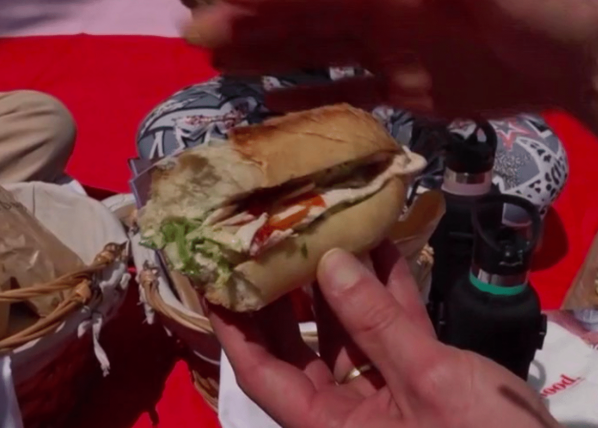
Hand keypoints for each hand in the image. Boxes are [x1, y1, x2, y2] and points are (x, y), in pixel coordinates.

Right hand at [185, 0, 597, 122]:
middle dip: (247, 23)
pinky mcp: (410, 89)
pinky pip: (349, 92)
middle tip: (194, 39)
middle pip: (299, 14)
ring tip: (218, 66)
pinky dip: (312, 99)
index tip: (206, 7)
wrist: (588, 51)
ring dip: (267, 57)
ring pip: (315, 51)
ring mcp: (392, 49)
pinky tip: (276, 107)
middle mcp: (378, 6)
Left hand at [209, 242, 559, 427]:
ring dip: (340, 284)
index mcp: (330, 426)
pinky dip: (389, 293)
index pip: (262, 374)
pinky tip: (381, 246)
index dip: (234, 328)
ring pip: (347, 333)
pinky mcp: (422, 378)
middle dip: (283, 297)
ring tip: (318, 232)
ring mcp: (385, 393)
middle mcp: (348, 411)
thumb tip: (328, 263)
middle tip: (263, 244)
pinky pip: (394, 332)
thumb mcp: (427, 380)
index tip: (213, 282)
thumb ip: (376, 322)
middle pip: (298, 348)